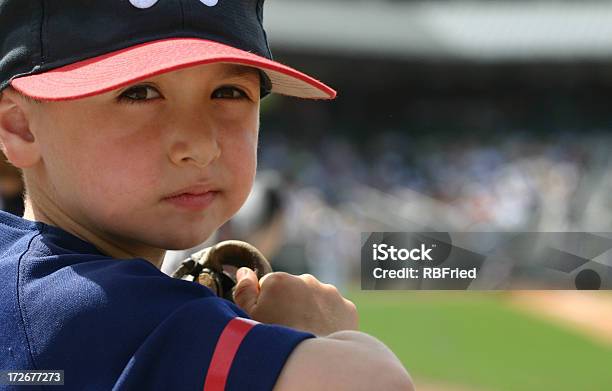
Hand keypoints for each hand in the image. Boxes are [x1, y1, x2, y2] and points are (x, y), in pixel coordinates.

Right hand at [232, 268, 358, 335]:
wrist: (317, 361)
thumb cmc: (276, 340)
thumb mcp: (248, 318)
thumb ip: (244, 291)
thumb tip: (244, 272)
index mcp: (279, 280)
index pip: (267, 286)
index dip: (265, 304)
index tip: (268, 321)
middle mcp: (306, 280)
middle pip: (292, 290)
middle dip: (289, 305)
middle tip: (286, 329)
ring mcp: (329, 292)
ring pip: (314, 299)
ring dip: (309, 312)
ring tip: (305, 334)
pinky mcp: (346, 307)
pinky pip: (333, 311)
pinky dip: (328, 321)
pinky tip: (322, 335)